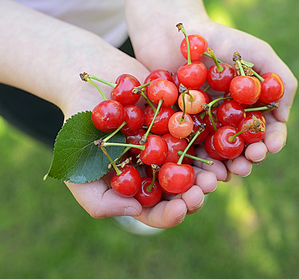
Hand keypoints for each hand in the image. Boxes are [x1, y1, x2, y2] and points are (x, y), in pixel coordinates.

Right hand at [57, 42, 217, 228]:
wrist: (90, 83)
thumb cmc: (79, 127)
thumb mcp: (77, 171)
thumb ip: (99, 201)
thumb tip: (134, 211)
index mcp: (137, 188)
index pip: (156, 212)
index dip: (170, 215)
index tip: (180, 208)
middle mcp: (159, 171)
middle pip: (182, 192)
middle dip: (196, 195)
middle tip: (205, 188)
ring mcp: (173, 147)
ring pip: (197, 166)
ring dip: (210, 173)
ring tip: (216, 172)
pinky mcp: (183, 123)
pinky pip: (202, 136)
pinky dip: (213, 143)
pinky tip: (221, 145)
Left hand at [133, 19, 297, 181]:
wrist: (175, 33)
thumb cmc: (221, 39)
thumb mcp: (259, 53)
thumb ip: (281, 80)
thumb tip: (284, 119)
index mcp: (251, 108)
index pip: (268, 130)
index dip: (273, 140)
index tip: (271, 146)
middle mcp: (231, 122)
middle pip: (245, 148)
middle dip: (250, 159)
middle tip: (248, 162)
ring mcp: (206, 128)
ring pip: (220, 156)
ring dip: (227, 168)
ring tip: (228, 172)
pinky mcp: (181, 131)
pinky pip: (191, 153)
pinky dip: (198, 165)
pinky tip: (204, 169)